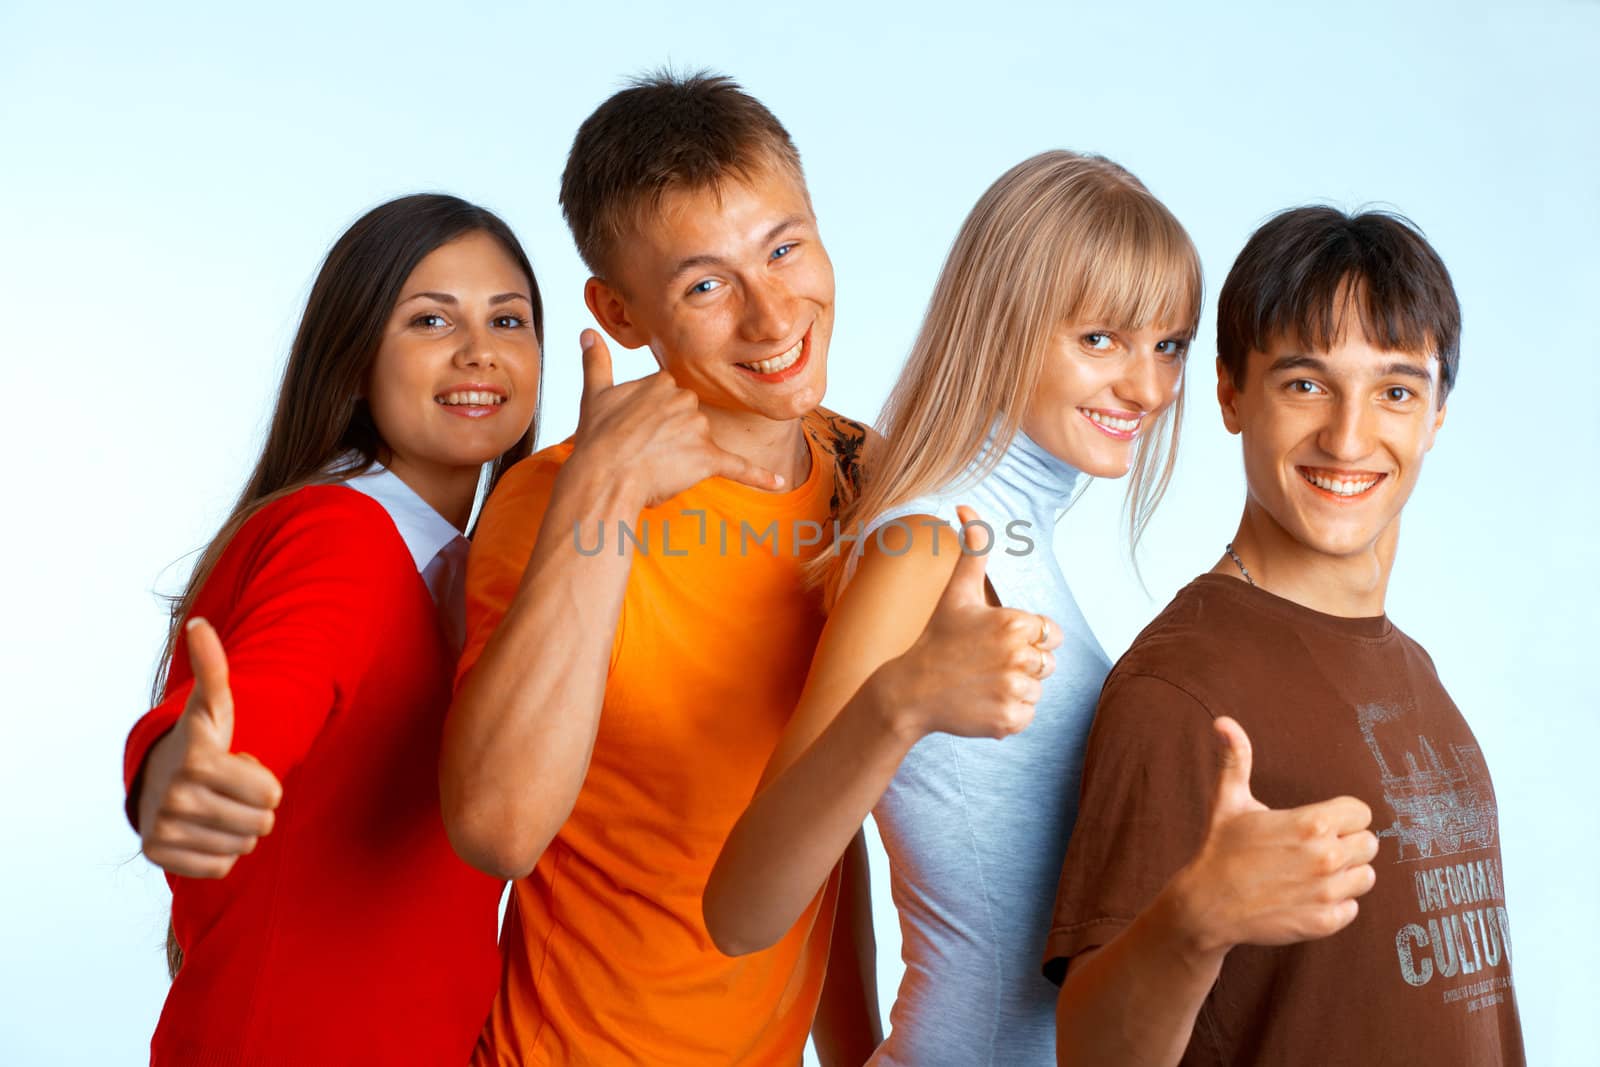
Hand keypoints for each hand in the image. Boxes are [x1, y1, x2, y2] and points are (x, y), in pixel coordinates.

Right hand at [137, 618, 283, 878]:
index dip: (265, 783)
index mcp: (198, 761)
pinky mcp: (158, 855)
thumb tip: (199, 624)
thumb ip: (214, 666)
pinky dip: (220, 853)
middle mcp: (175, 797)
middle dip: (256, 809)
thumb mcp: (213, 705)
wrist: (155, 777)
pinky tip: (204, 830)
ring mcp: (163, 828)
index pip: (272, 795)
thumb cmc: (201, 741)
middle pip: (261, 825)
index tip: (239, 766)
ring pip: (242, 847)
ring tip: (218, 807)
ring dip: (238, 830)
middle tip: (230, 790)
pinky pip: (220, 867)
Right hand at [570, 330, 782, 506]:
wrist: (604, 475)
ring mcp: (698, 429)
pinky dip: (759, 476)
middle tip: (643, 450)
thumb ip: (596, 362)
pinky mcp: (708, 458)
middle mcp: (686, 399)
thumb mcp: (595, 394)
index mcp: (663, 382)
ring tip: (653, 466)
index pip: (671, 397)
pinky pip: (740, 467)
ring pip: (702, 442)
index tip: (637, 430)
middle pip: (689, 418)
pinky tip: (776, 481)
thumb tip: (587, 334)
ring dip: (685, 457)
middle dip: (672, 436)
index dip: (654, 419)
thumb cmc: (598, 440)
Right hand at [880, 506, 1062, 739]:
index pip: (1051, 633)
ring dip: (1015, 689)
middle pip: (1047, 663)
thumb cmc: (937, 638)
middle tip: (985, 663)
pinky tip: (981, 702)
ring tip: (982, 682)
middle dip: (1022, 664)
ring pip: (1037, 690)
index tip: (996, 641)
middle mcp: (1019, 656)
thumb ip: (974, 550)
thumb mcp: (957, 592)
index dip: (1027, 637)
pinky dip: (1008, 713)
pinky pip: (1027, 715)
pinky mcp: (1010, 721)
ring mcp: (1014, 691)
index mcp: (1014, 623)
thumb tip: (967, 508)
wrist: (909, 692)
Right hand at [1167, 716, 1378, 955]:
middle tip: (1315, 848)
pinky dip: (1336, 904)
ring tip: (1314, 872)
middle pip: (1369, 843)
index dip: (1342, 816)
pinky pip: (1353, 907)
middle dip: (1346, 843)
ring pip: (1366, 876)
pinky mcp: (1325, 922)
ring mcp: (1327, 892)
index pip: (1362, 812)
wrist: (1207, 905)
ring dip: (1346, 874)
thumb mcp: (1229, 801)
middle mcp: (1326, 857)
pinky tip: (1308, 895)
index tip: (1320, 823)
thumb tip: (1223, 721)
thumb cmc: (1221, 848)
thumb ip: (1236, 759)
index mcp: (1311, 823)